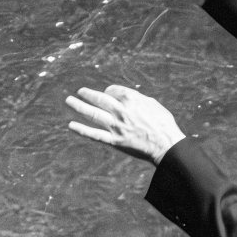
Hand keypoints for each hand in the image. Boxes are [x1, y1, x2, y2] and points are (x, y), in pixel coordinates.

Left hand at [65, 84, 185, 164]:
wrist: (167, 146)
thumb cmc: (164, 125)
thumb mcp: (152, 104)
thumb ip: (137, 99)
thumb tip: (127, 97)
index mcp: (131, 99)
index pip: (113, 90)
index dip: (109, 91)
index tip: (107, 94)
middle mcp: (121, 111)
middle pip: (99, 99)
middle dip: (88, 94)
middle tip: (80, 92)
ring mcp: (116, 126)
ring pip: (93, 114)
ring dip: (79, 106)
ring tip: (69, 101)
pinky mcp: (114, 141)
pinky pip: (94, 134)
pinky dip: (82, 129)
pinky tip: (71, 125)